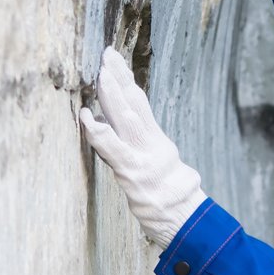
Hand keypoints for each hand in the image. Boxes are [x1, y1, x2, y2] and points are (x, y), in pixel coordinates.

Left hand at [79, 47, 207, 247]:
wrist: (185, 221)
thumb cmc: (172, 201)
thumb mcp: (165, 170)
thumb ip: (142, 148)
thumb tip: (115, 127)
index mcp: (157, 142)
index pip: (140, 104)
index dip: (127, 81)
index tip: (115, 60)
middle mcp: (150, 145)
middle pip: (133, 104)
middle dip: (119, 77)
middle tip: (108, 54)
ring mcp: (141, 158)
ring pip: (125, 119)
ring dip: (111, 95)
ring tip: (100, 73)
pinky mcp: (132, 174)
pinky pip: (113, 149)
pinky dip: (99, 131)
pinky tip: (88, 117)